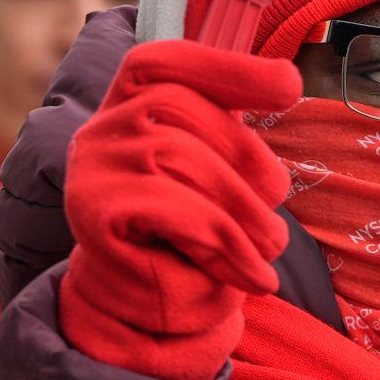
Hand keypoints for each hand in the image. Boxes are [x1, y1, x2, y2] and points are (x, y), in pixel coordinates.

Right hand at [57, 41, 294, 379]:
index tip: (287, 87)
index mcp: (128, 109)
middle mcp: (101, 129)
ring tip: (267, 250)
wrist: (147, 316)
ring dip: (242, 211)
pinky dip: (224, 242)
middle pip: (180, 108)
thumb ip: (231, 129)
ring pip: (181, 158)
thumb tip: (283, 79)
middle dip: (245, 156)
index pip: (165, 63)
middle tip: (275, 212)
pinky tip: (250, 274)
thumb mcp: (215, 174)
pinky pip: (175, 208)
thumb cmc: (189, 239)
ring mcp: (92, 168)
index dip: (224, 66)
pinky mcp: (94, 212)